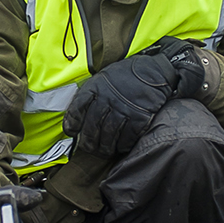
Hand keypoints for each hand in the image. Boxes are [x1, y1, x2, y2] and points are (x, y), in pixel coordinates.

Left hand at [62, 37, 204, 158]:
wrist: (152, 71)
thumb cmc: (124, 77)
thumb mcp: (102, 79)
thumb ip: (89, 96)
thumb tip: (76, 118)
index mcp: (95, 88)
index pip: (77, 110)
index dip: (71, 125)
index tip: (71, 132)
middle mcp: (108, 99)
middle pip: (92, 128)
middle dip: (88, 143)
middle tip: (90, 149)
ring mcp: (124, 109)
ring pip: (109, 137)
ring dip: (105, 148)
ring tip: (104, 151)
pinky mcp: (140, 117)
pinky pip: (127, 138)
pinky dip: (123, 146)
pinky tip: (121, 146)